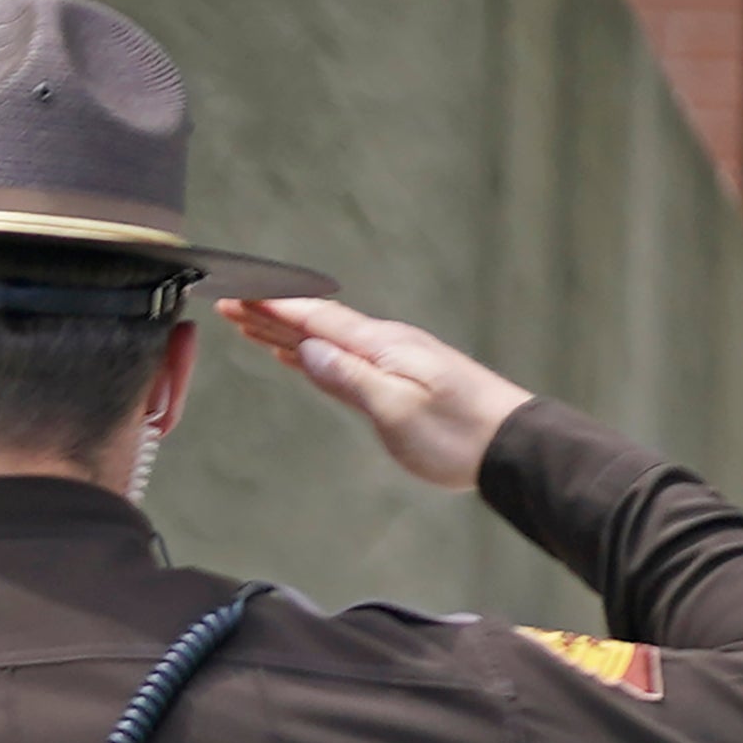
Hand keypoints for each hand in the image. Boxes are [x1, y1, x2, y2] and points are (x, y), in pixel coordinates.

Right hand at [217, 297, 534, 492]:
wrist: (511, 445)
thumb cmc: (458, 433)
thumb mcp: (397, 409)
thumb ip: (350, 378)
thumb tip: (308, 350)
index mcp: (382, 347)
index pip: (317, 320)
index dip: (274, 308)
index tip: (238, 297)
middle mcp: (385, 346)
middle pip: (317, 324)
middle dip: (271, 314)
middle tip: (231, 304)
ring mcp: (393, 361)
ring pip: (327, 340)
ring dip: (288, 331)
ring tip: (251, 323)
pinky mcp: (399, 378)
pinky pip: (343, 357)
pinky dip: (314, 352)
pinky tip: (300, 353)